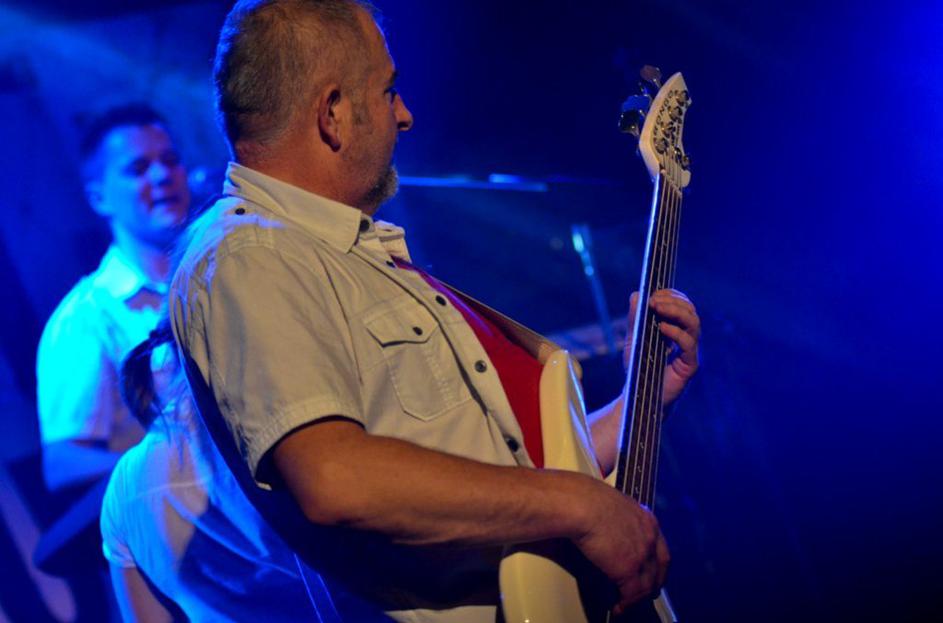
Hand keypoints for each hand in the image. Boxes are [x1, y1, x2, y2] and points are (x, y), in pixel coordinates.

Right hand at [573, 481, 669, 613]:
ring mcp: (642, 553)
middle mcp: (649, 536)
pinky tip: (618, 607)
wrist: (580, 504)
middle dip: (654, 582)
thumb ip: (615, 514)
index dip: (657, 562)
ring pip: (648, 584)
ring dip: (638, 597)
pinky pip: (632, 593)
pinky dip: (625, 603)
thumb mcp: (610, 501)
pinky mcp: (629, 568)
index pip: (660, 546)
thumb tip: (604, 520)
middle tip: (646, 591)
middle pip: (660, 567)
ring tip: (627, 604)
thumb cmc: (585, 497)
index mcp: (645, 518)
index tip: (652, 570)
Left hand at [626, 289, 699, 406]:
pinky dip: (676, 332)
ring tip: (657, 308)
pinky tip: (662, 328)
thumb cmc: (638, 368)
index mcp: (676, 329)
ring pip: (694, 324)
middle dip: (673, 301)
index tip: (654, 293)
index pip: (682, 305)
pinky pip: (689, 344)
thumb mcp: (633, 339)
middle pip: (691, 311)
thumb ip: (635, 318)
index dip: (672, 295)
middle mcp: (686, 338)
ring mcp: (690, 352)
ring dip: (676, 311)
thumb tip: (636, 294)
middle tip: (654, 300)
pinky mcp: (689, 365)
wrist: (639, 395)